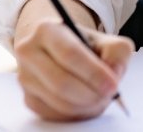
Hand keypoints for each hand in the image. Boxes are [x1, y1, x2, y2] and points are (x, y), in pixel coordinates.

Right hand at [13, 0, 133, 120]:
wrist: (59, 50)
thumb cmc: (84, 45)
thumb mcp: (106, 39)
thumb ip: (117, 52)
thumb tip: (113, 74)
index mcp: (47, 29)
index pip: (70, 54)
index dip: (93, 73)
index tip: (112, 85)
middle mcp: (29, 52)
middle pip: (61, 82)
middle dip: (90, 94)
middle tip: (108, 96)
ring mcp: (25, 77)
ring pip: (58, 101)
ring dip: (85, 106)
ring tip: (100, 98)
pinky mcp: (28, 98)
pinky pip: (54, 114)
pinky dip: (75, 113)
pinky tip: (86, 103)